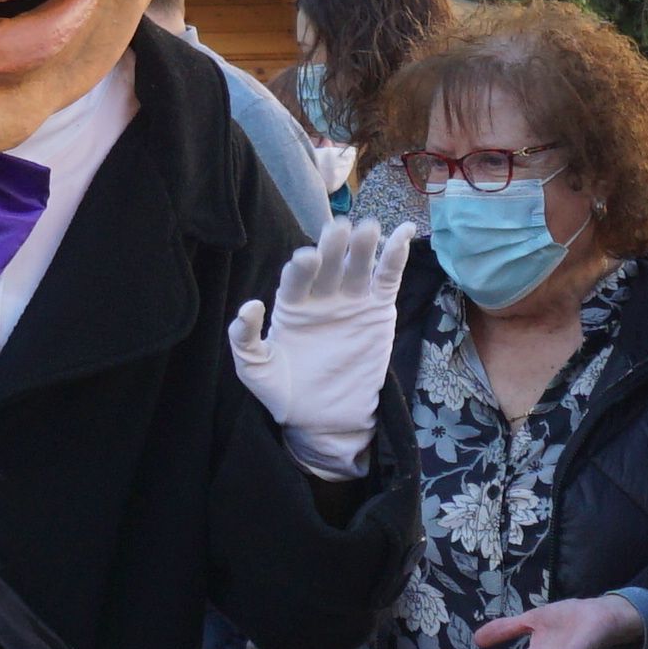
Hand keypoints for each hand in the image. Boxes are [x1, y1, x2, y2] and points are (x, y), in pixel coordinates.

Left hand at [231, 218, 415, 477]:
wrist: (323, 420)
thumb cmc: (285, 392)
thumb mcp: (255, 369)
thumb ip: (244, 339)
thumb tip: (250, 305)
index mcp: (291, 304)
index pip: (295, 279)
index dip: (301, 268)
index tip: (307, 257)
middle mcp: (322, 295)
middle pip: (329, 264)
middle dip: (333, 246)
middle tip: (338, 228)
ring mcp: (351, 300)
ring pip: (358, 266)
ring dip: (364, 246)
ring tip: (368, 228)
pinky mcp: (378, 309)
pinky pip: (387, 278)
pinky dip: (396, 256)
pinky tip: (402, 232)